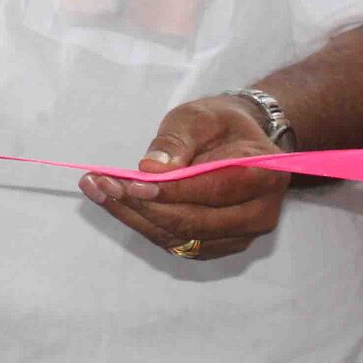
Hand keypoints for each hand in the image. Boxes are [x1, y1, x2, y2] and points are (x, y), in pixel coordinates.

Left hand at [79, 97, 288, 259]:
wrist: (238, 143)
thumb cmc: (219, 125)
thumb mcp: (198, 117)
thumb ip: (176, 141)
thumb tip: (150, 169)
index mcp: (265, 172)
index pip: (215, 189)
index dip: (173, 190)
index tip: (132, 183)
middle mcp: (260, 212)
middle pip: (195, 220)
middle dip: (143, 205)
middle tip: (100, 184)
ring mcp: (241, 235)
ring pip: (181, 236)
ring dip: (135, 216)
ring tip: (97, 189)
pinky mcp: (218, 246)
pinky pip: (176, 242)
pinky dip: (142, 224)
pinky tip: (114, 202)